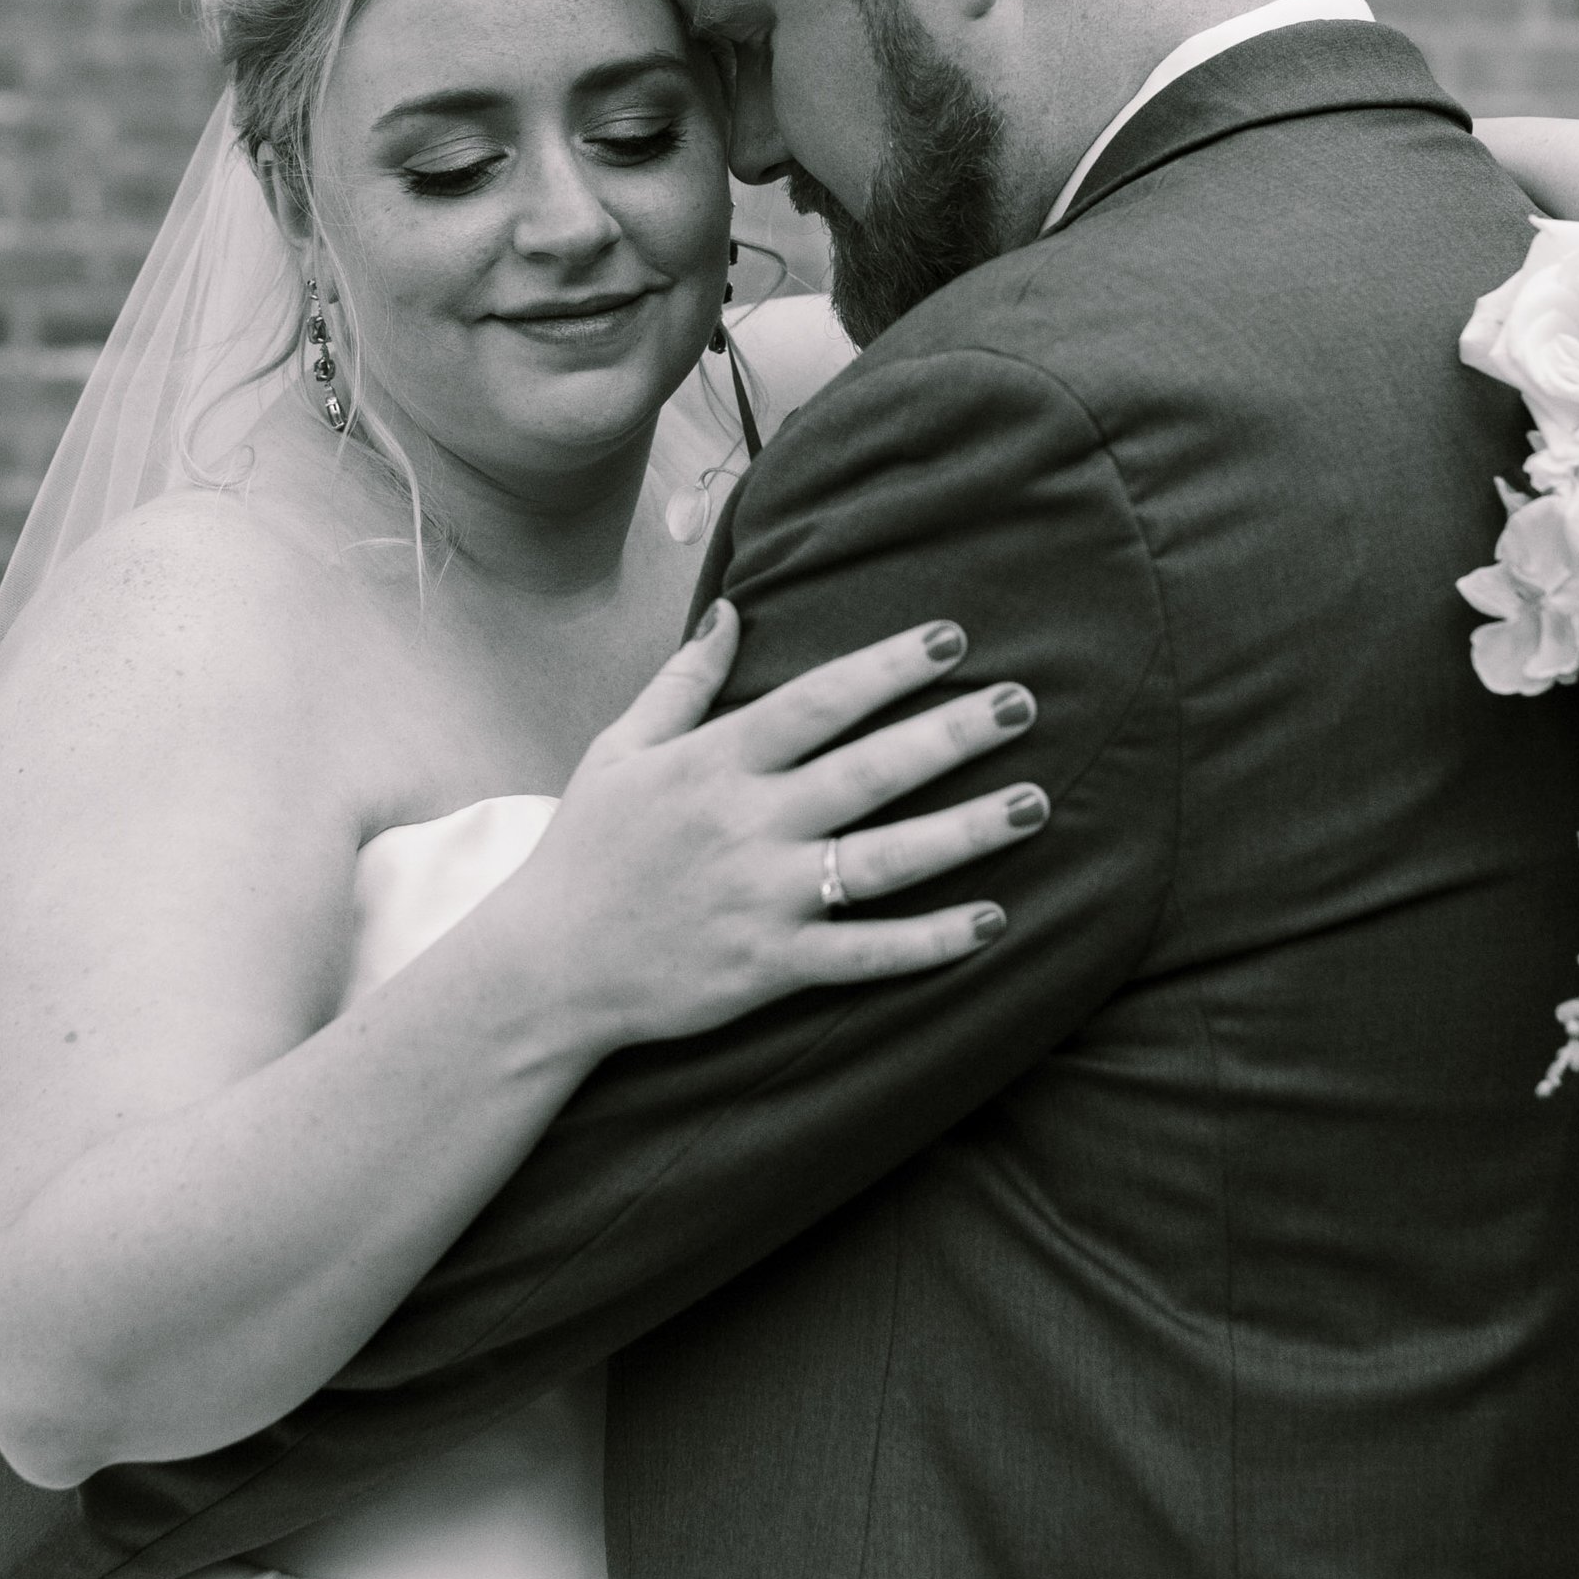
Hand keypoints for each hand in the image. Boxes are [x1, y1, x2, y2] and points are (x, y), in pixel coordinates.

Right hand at [510, 604, 1043, 1052]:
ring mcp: (761, 899)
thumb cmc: (586, 851)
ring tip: (1033, 802)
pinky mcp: (770, 968)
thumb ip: (685, 681)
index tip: (952, 638)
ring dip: (964, 832)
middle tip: (1022, 704)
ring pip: (882, 861)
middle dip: (950, 734)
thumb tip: (733, 609)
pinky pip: (864, 954)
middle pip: (867, 771)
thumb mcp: (621, 750)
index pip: (816, 701)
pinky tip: (993, 920)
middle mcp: (746, 825)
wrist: (545, 969)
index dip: (887, 667)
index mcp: (713, 764)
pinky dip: (929, 942)